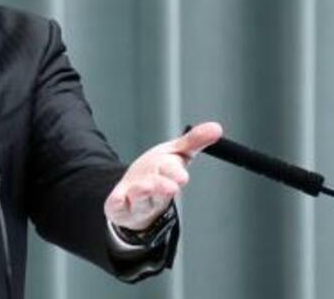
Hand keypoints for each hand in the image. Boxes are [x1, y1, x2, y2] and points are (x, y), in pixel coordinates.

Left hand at [104, 121, 222, 230]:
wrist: (134, 198)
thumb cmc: (157, 173)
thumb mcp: (174, 153)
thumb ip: (193, 141)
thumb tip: (216, 128)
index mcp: (168, 177)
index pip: (173, 174)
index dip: (175, 174)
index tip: (180, 176)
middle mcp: (154, 191)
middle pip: (159, 189)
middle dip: (162, 186)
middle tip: (169, 186)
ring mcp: (137, 200)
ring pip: (140, 198)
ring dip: (142, 192)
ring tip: (143, 186)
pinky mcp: (120, 207)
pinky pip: (118, 206)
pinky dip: (117, 203)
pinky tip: (116, 199)